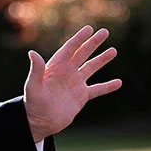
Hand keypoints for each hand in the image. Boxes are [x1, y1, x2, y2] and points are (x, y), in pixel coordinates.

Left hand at [23, 25, 121, 141]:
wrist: (40, 121)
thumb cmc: (33, 103)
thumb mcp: (33, 86)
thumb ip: (36, 70)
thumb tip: (32, 52)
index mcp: (55, 66)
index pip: (69, 48)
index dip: (79, 38)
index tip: (89, 29)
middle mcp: (66, 72)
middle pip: (82, 53)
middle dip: (93, 43)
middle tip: (105, 32)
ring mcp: (75, 83)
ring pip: (91, 68)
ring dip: (102, 59)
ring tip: (113, 50)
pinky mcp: (81, 96)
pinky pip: (97, 89)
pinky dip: (107, 86)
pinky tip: (118, 83)